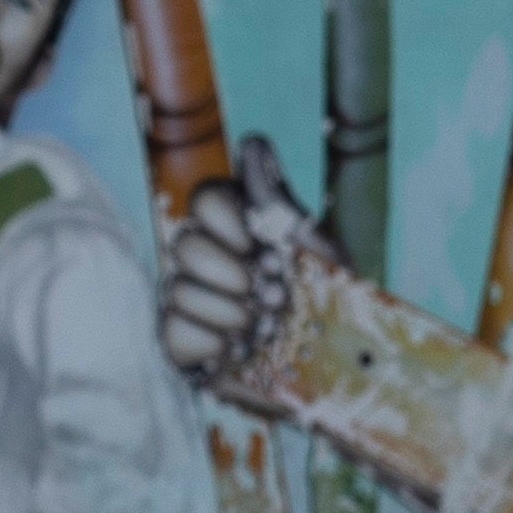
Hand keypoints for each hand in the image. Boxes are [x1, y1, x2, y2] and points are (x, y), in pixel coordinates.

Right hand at [155, 151, 322, 395]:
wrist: (340, 371)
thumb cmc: (332, 304)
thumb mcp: (313, 246)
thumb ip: (275, 198)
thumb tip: (251, 141)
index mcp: (239, 230)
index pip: (203, 199)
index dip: (228, 222)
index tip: (263, 245)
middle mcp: (208, 261)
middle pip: (184, 244)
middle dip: (234, 275)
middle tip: (273, 297)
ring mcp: (190, 302)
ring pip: (178, 289)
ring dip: (232, 313)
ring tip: (265, 329)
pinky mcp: (180, 343)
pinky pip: (173, 329)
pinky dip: (212, 341)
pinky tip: (238, 351)